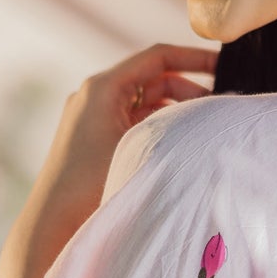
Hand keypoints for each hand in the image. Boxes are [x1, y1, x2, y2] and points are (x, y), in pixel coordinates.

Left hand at [11, 42, 217, 264]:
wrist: (53, 220)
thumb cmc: (92, 184)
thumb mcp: (140, 146)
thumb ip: (174, 124)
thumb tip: (210, 113)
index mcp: (103, 87)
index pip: (157, 57)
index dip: (193, 58)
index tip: (223, 64)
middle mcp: (95, 94)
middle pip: (153, 78)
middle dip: (188, 88)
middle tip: (219, 106)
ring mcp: (93, 114)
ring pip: (146, 100)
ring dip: (175, 108)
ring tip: (202, 125)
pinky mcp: (93, 135)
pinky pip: (133, 119)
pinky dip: (158, 124)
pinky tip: (179, 140)